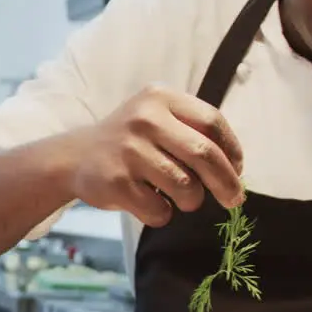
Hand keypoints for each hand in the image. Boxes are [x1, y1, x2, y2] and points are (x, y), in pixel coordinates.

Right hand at [64, 83, 245, 227]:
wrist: (74, 157)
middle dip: (226, 182)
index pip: (212, 122)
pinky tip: (152, 204)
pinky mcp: (116, 182)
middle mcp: (144, 119)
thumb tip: (234, 168)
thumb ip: (192, 130)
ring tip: (182, 200)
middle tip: (233, 200)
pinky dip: (162, 214)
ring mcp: (128, 151)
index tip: (237, 170)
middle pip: (204, 154)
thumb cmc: (129, 141)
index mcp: (160, 98)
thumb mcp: (156, 117)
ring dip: (191, 200)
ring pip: (185, 186)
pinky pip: (158, 209)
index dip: (232, 150)